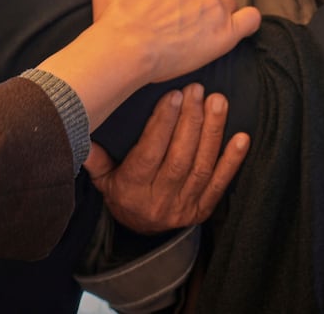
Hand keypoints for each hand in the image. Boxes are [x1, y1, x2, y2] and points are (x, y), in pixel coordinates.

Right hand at [84, 84, 249, 234]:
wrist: (140, 232)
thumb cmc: (121, 192)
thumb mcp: (102, 178)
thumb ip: (95, 155)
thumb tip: (81, 126)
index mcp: (132, 189)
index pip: (149, 154)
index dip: (163, 124)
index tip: (173, 95)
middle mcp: (159, 200)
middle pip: (179, 158)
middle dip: (190, 121)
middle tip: (198, 90)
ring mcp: (184, 207)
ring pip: (201, 167)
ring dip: (212, 132)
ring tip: (218, 102)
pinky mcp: (203, 210)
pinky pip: (220, 184)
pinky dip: (233, 161)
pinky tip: (242, 138)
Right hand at [91, 0, 260, 83]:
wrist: (124, 47)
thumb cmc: (115, 18)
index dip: (177, 2)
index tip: (165, 17)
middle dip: (196, 10)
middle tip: (178, 31)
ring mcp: (214, 9)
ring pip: (225, 8)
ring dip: (216, 18)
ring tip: (199, 37)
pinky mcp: (224, 34)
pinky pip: (250, 21)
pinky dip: (248, 22)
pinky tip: (240, 29)